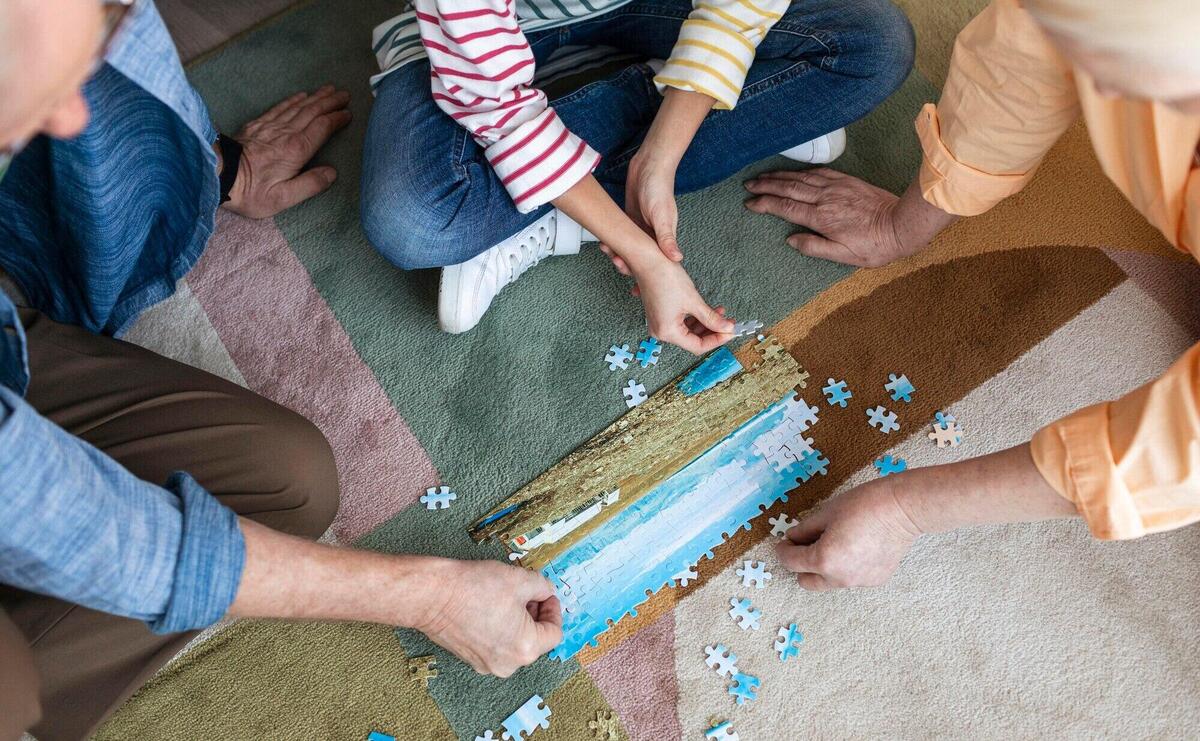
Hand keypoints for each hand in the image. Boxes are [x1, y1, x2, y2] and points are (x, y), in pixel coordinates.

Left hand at [224, 85, 351, 218]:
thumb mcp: (284, 198)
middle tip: (345, 94)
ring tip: (329, 90)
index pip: (322, 127)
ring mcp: (271, 126)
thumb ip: (311, 184)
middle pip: (313, 111)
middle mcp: (286, 134)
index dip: (337, 118)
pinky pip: (280, 107)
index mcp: (296, 150)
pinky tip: (301, 95)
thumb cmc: (251, 192)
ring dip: (316, 97)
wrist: (218, 176)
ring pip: (298, 106)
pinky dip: (293, 100)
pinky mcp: (257, 125)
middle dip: (330, 102)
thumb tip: (332, 173)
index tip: (348, 113)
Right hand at [418, 559, 561, 677]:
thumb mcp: (520, 579)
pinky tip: (489, 609)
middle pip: (535, 640)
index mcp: (526, 648)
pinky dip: (499, 630)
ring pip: (515, 643)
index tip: (545, 595)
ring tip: (506, 598)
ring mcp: (487, 665)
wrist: (432, 596)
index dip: (553, 610)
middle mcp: (508, 664)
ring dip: (517, 622)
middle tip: (527, 593)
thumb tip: (547, 592)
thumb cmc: (475, 588)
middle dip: (534, 615)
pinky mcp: (471, 660)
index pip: (554, 633)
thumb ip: (542, 587)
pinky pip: (496, 646)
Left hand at [600, 157, 681, 276]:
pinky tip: (604, 244)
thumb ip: (667, 238)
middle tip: (617, 263)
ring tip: (607, 250)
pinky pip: (621, 239)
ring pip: (628, 251)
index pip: (656, 267)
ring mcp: (640, 231)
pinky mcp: (630, 222)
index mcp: (663, 241)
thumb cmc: (659, 190)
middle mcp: (652, 238)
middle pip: (640, 262)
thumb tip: (677, 260)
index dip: (646, 279)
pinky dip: (613, 243)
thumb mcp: (662, 216)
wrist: (649, 167)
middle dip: (627, 267)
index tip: (637, 290)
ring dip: (617, 254)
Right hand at [631, 255, 732, 353]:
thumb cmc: (664, 278)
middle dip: (712, 331)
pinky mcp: (661, 315)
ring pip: (689, 331)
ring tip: (720, 314)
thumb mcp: (693, 300)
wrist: (647, 261)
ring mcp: (660, 323)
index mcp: (667, 332)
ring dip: (705, 324)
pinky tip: (708, 311)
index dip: (717, 340)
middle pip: (693, 340)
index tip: (730, 332)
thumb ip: (711, 318)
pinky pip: (682, 322)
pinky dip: (696, 318)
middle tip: (728, 323)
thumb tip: (726, 328)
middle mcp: (661, 331)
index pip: (697, 346)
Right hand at [744, 168, 910, 266]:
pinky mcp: (846, 181)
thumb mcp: (843, 256)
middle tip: (748, 184)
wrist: (901, 224)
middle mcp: (825, 198)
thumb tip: (791, 240)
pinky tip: (793, 171)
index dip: (765, 204)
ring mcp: (836, 187)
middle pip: (788, 188)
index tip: (749, 203)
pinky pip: (818, 171)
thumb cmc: (873, 245)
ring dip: (779, 176)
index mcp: (821, 218)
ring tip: (763, 176)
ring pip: (801, 177)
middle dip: (766, 185)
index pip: (785, 208)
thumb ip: (814, 247)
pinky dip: (801, 170)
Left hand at [775, 479, 920, 589]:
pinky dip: (846, 566)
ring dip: (824, 567)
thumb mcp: (825, 513)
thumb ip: (804, 530)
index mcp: (824, 560)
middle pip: (807, 581)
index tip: (785, 542)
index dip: (783, 550)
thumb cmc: (863, 505)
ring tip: (835, 543)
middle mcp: (840, 578)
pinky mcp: (875, 580)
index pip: (791, 563)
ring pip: (829, 581)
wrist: (903, 510)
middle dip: (801, 564)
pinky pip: (850, 577)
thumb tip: (792, 539)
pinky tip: (857, 546)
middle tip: (805, 545)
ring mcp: (859, 582)